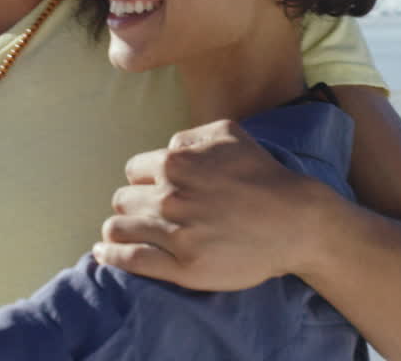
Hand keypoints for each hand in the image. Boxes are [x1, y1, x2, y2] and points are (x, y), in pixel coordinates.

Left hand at [92, 118, 332, 291]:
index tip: (152, 191)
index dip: (142, 181)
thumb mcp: (228, 133)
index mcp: (175, 163)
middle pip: (122, 200)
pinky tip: (104, 254)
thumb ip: (190, 135)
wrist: (296, 221)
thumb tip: (168, 146)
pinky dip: (112, 256)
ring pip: (118, 228)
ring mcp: (174, 233)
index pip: (133, 171)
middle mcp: (169, 196)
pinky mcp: (182, 267)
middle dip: (131, 205)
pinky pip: (131, 260)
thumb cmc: (264, 175)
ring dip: (116, 230)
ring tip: (116, 235)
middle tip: (143, 214)